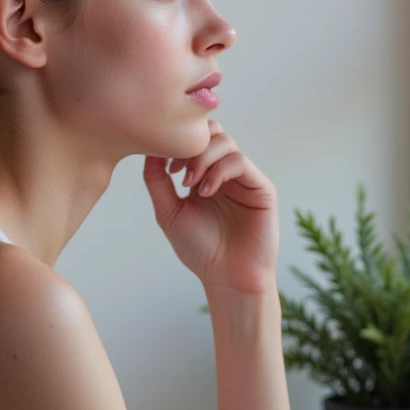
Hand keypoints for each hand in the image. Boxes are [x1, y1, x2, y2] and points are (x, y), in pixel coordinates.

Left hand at [143, 121, 278, 294]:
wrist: (227, 278)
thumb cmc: (200, 250)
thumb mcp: (168, 212)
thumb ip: (157, 181)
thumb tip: (148, 150)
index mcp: (205, 175)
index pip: (196, 139)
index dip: (178, 144)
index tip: (164, 166)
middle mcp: (226, 172)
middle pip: (213, 131)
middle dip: (192, 145)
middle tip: (177, 170)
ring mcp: (245, 178)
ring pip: (226, 143)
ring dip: (203, 158)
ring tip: (189, 184)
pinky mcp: (261, 187)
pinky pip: (240, 162)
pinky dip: (219, 171)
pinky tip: (206, 192)